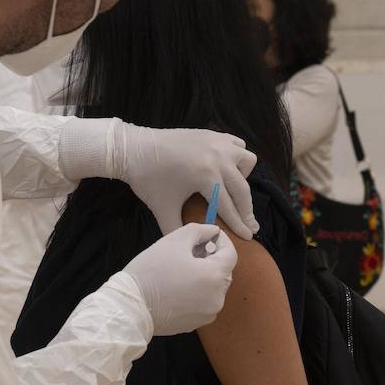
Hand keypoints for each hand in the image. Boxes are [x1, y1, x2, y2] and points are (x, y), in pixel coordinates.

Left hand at [112, 124, 258, 238]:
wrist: (134, 148)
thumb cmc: (148, 179)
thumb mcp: (163, 210)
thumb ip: (178, 231)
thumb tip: (191, 250)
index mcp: (206, 176)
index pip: (228, 207)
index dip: (239, 224)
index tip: (249, 236)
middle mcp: (218, 158)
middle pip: (242, 189)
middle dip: (247, 210)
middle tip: (250, 224)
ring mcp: (217, 143)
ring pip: (247, 161)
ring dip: (243, 178)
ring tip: (232, 189)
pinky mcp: (213, 134)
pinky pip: (237, 145)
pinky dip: (236, 157)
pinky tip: (226, 168)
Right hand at [123, 224, 238, 335]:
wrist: (130, 307)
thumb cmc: (152, 270)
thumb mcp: (175, 240)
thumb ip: (200, 231)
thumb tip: (213, 232)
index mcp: (215, 277)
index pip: (231, 254)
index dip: (221, 241)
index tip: (208, 235)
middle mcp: (217, 298)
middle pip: (223, 272)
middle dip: (211, 259)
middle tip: (191, 250)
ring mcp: (207, 314)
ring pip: (213, 288)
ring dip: (204, 276)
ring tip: (182, 269)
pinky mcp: (195, 324)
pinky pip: (202, 303)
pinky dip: (197, 293)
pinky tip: (177, 287)